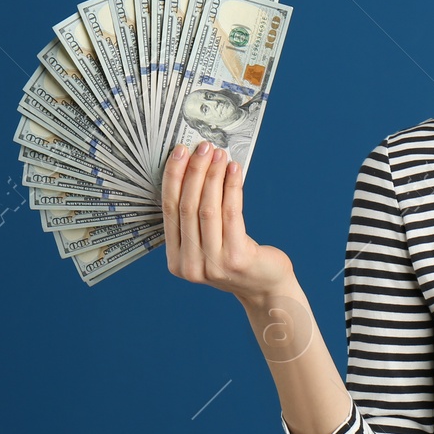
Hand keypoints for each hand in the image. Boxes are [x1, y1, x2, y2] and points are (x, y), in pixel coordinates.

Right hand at [161, 140, 292, 300]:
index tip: (180, 153)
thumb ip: (195, 219)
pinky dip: (231, 187)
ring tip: (219, 154)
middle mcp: (190, 265)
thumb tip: (194, 169)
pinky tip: (234, 170)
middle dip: (193, 172)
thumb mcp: (207, 244)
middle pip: (187, 207)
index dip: (173, 178)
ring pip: (208, 209)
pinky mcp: (236, 258)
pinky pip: (231, 213)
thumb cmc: (236, 257)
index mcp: (176, 261)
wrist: (265, 286)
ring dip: (213, 176)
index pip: (169, 211)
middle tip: (201, 147)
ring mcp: (213, 264)